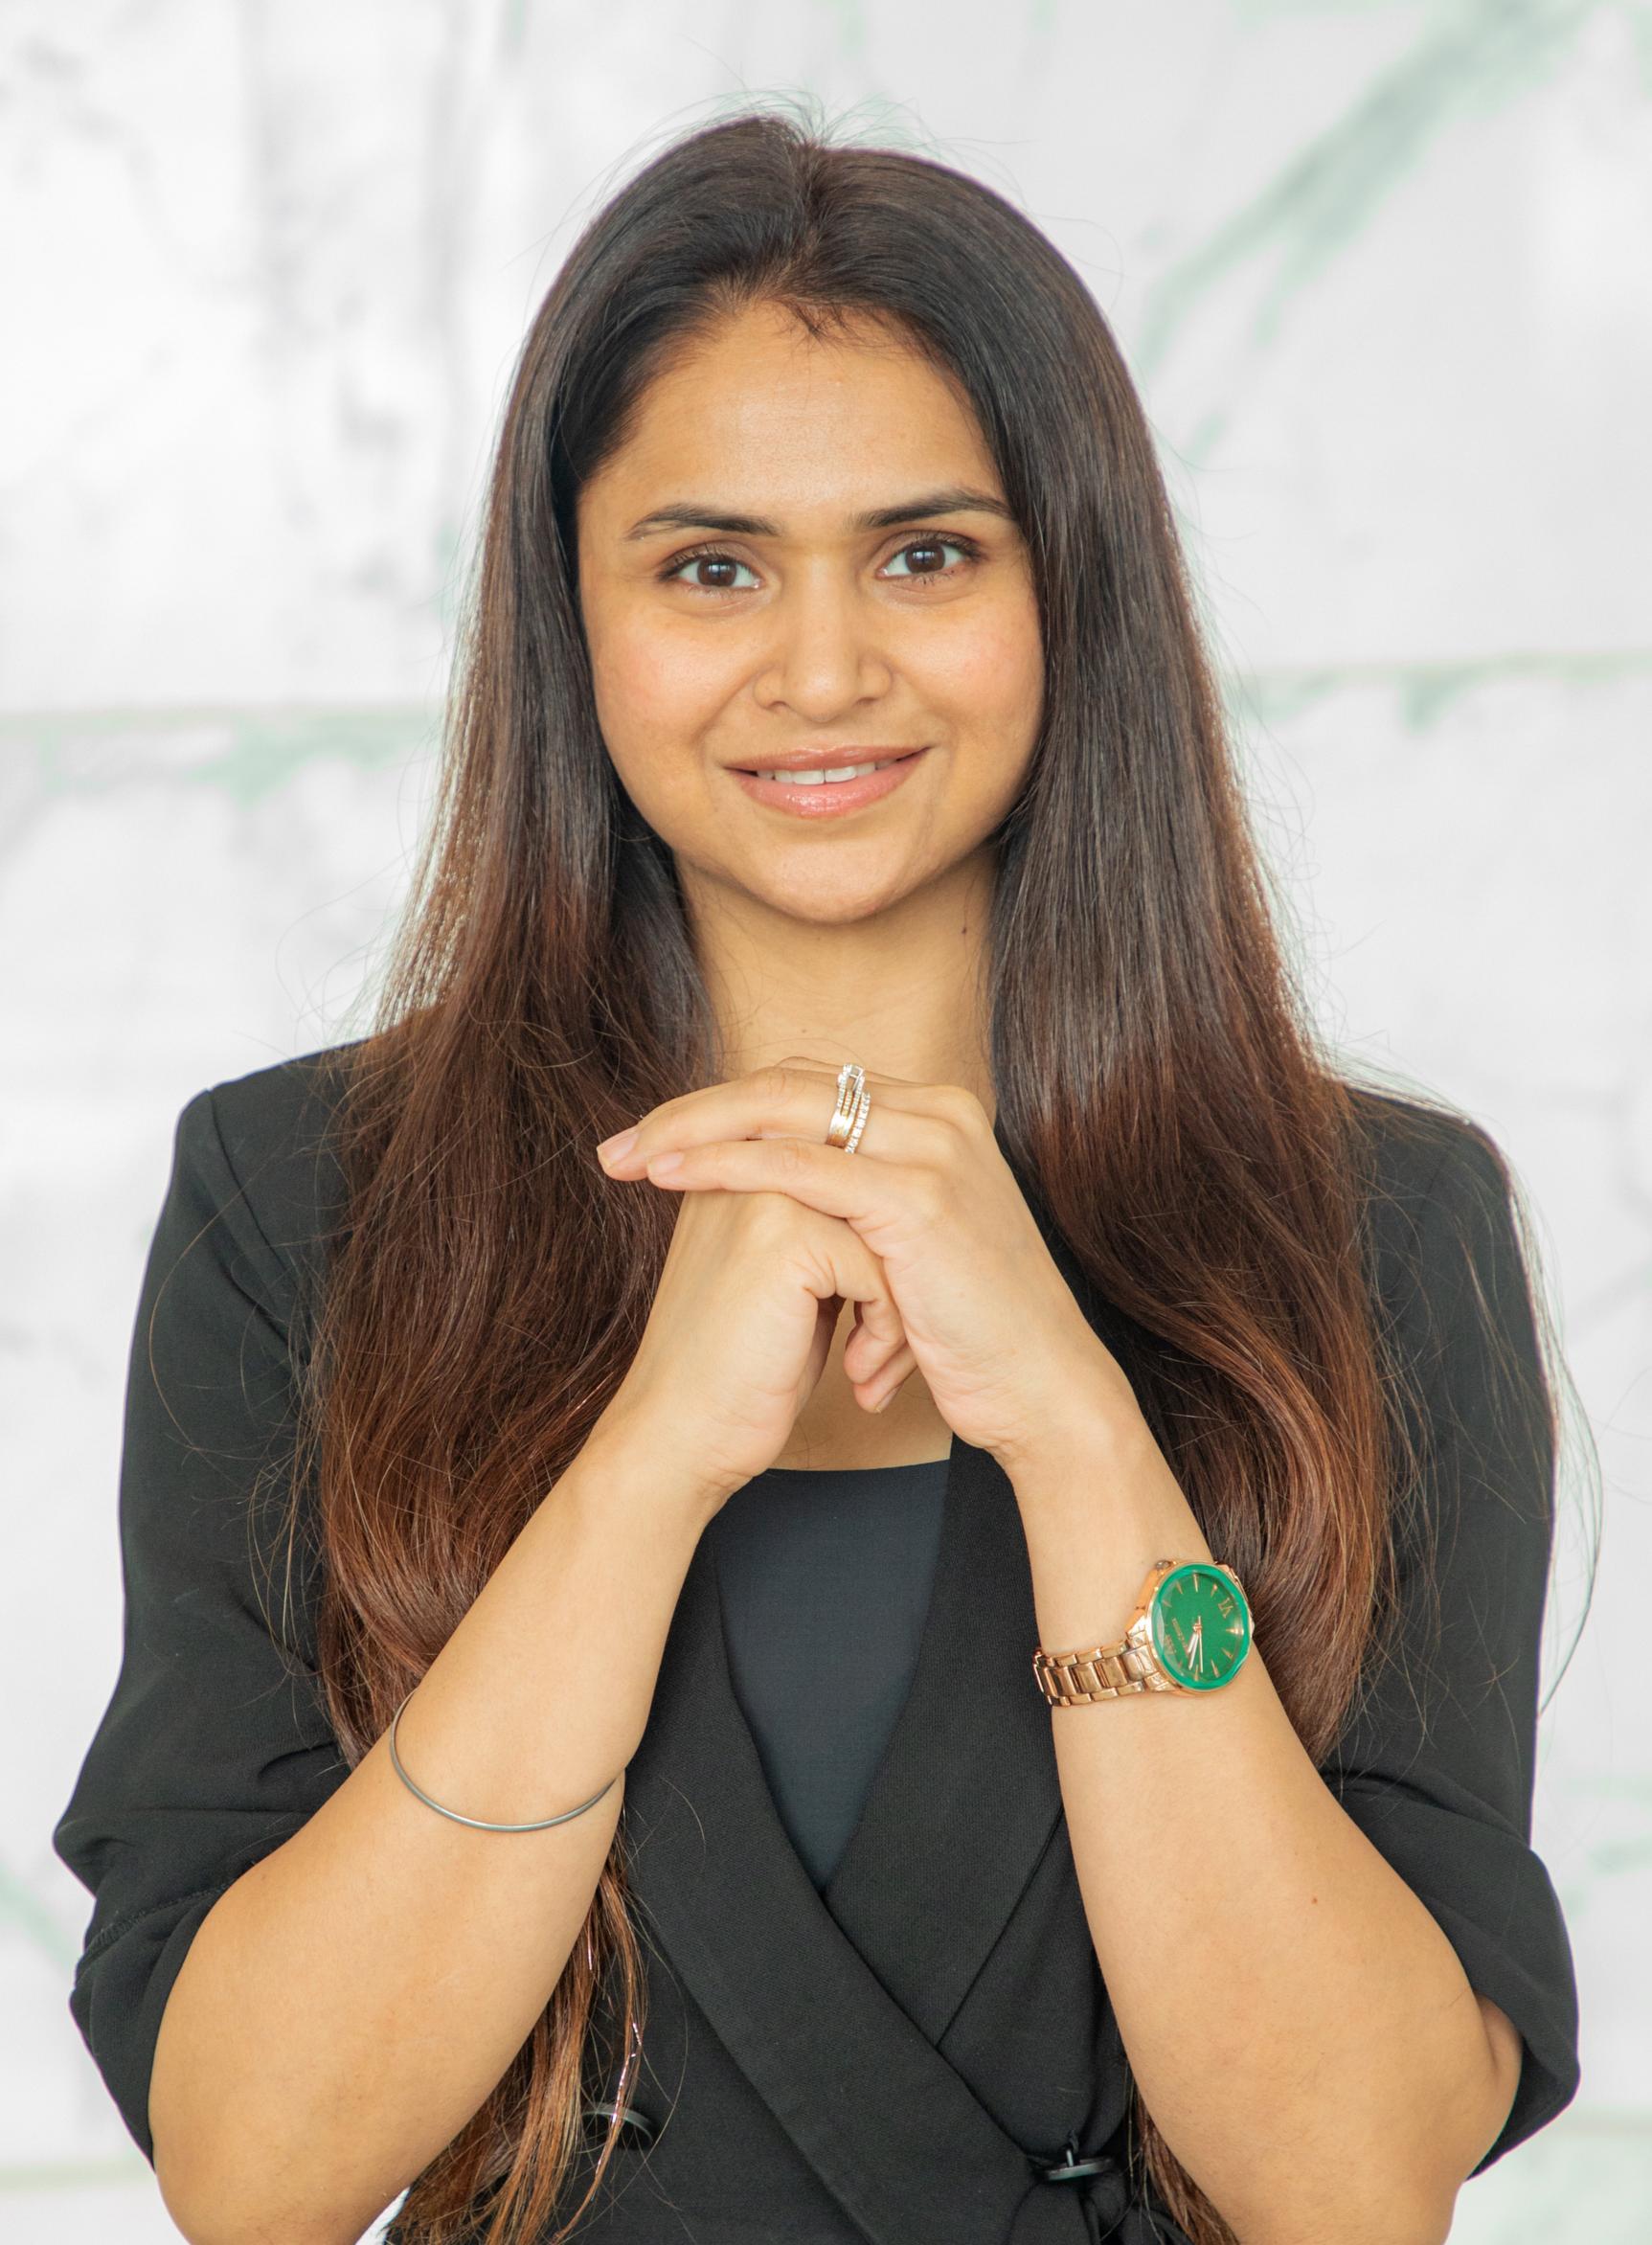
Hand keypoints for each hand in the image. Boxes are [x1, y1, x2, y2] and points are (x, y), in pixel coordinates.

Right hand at [588, 1127, 916, 1521]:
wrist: (677, 1436)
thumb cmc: (738, 1373)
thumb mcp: (783, 1282)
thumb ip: (824, 1229)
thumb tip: (900, 1212)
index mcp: (740, 1163)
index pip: (856, 1182)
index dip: (880, 1257)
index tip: (873, 1325)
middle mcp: (748, 1165)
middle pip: (877, 1201)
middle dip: (900, 1276)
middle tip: (886, 1348)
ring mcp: (764, 1194)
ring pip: (888, 1231)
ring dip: (897, 1305)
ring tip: (872, 1361)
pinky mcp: (784, 1237)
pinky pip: (881, 1268)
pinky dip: (887, 1328)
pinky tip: (857, 1370)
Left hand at [595, 1058, 1136, 1469]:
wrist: (1042, 1391)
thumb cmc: (971, 1334)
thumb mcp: (909, 1247)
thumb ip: (859, 1200)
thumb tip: (777, 1186)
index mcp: (938, 1115)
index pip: (809, 1083)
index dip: (725, 1106)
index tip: (653, 1141)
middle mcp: (942, 1113)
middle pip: (789, 1079)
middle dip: (692, 1110)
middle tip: (619, 1146)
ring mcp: (935, 1148)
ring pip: (786, 1108)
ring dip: (693, 1130)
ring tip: (629, 1160)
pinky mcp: (919, 1199)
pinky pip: (800, 1164)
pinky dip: (727, 1164)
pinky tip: (672, 1177)